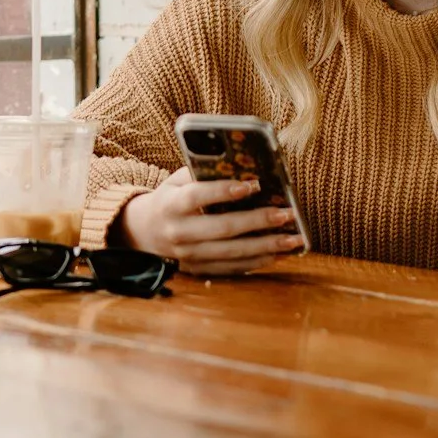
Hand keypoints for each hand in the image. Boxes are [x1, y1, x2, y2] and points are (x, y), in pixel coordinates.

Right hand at [120, 168, 305, 276]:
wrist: (143, 233)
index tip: (253, 185)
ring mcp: (189, 256)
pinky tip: (279, 253)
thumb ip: (202, 173)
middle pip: (222, 228)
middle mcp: (179, 233)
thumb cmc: (169, 199)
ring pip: (232, 252)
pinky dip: (258, 261)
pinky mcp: (199, 270)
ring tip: (294, 239)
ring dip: (266, 246)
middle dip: (258, 221)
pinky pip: (232, 268)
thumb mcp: (176, 181)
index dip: (224, 191)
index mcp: (171, 205)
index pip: (198, 197)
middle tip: (286, 214)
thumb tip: (242, 167)